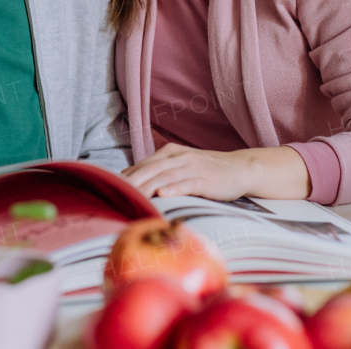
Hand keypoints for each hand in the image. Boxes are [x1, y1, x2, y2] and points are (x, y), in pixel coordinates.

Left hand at [122, 144, 310, 200]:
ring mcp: (192, 167)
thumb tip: (132, 179)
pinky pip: (186, 184)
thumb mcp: (181, 166)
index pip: (143, 165)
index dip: (127, 177)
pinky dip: (174, 189)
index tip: (111, 190)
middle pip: (150, 170)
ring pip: (164, 177)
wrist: (240, 169)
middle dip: (132, 183)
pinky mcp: (205, 179)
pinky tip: (163, 195)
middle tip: (116, 196)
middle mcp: (179, 157)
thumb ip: (160, 171)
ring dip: (147, 187)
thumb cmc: (208, 171)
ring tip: (133, 197)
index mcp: (170, 153)